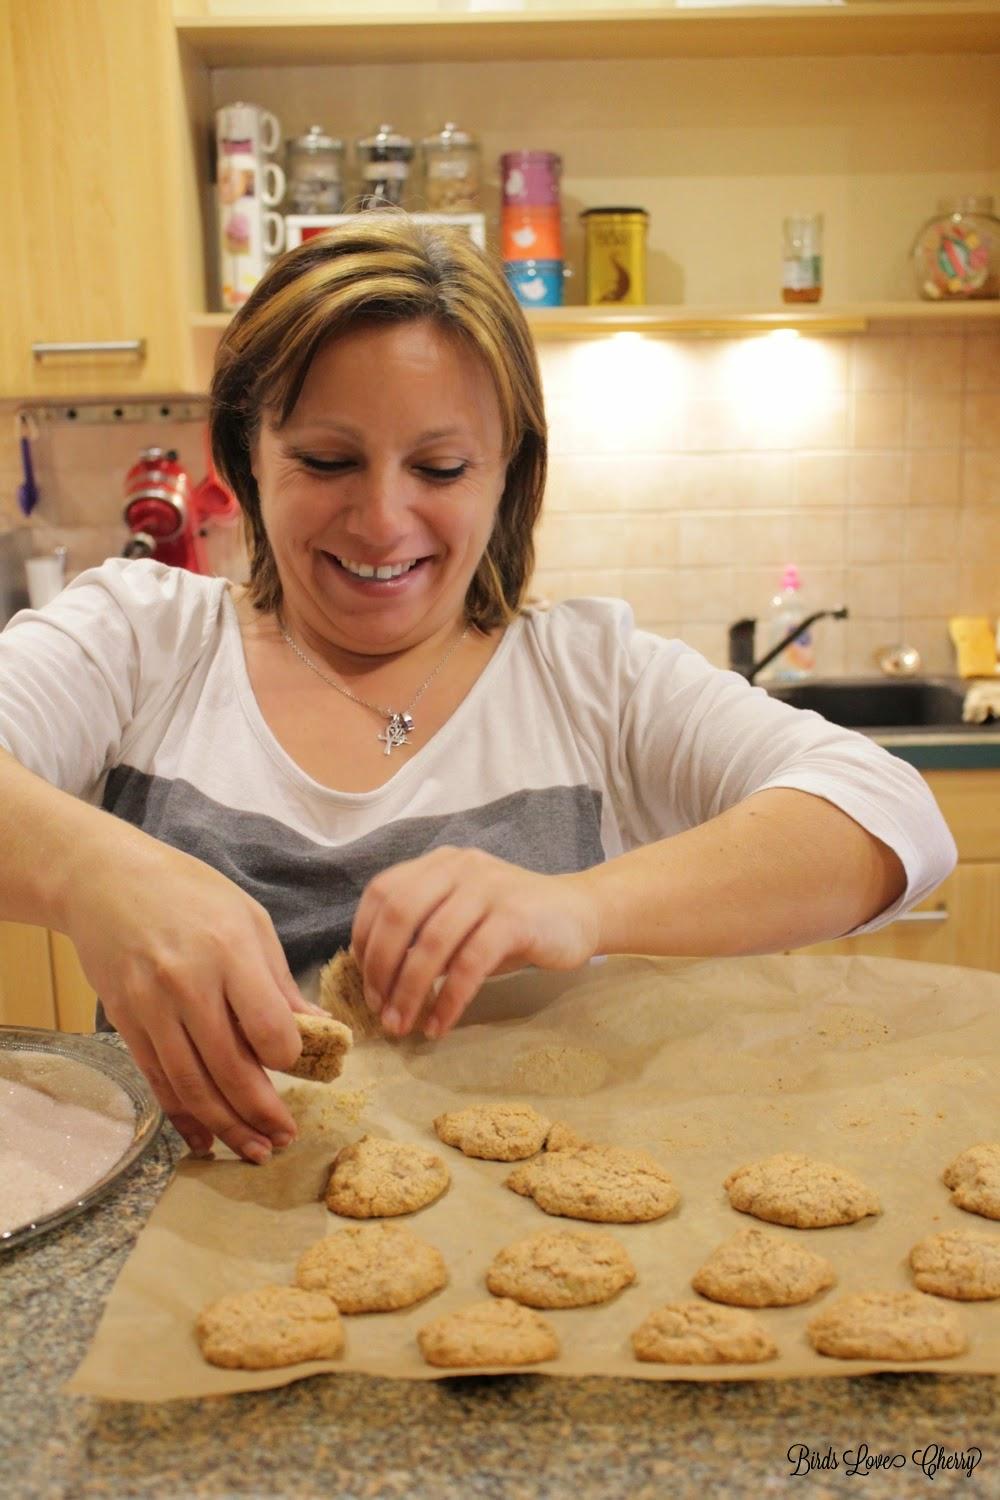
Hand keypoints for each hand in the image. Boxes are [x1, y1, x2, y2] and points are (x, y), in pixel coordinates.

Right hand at [65, 839, 321, 1161]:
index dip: (289, 1057)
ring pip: (192, 1085)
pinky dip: (182, 1115)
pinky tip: (204, 1139)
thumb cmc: (189, 892)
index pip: (268, 1028)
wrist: (104, 879)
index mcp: (230, 951)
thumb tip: (318, 1029)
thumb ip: (278, 979)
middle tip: (285, 1137)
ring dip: (226, 1126)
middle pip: (230, 1068)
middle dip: (262, 1112)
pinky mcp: (124, 1021)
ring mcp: (151, 1006)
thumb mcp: (248, 918)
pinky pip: (158, 1079)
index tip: (296, 1063)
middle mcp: (188, 983)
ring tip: (254, 1149)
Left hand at [350, 846, 599, 1038]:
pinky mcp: (515, 918)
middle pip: (400, 915)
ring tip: (402, 1025)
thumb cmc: (512, 924)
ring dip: (409, 991)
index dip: (364, 938)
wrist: (581, 913)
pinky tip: (439, 1024)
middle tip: (379, 1011)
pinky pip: (470, 964)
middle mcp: (460, 868)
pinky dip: (449, 999)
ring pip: (432, 942)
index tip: (366, 981)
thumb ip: (423, 935)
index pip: (382, 893)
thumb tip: (378, 980)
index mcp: (439, 864)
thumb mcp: (462, 919)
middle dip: (380, 969)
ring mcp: (489, 889)